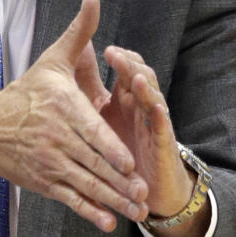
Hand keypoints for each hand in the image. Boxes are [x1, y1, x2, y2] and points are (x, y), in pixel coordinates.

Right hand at [0, 0, 149, 231]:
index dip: (109, 148)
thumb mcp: (53, 60)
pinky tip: (107, 223)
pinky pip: (70, 198)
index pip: (90, 131)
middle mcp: (56, 138)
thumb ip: (79, 33)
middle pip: (92, 162)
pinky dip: (88, 212)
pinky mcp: (44, 181)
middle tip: (143, 192)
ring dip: (111, 200)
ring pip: (85, 184)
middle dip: (119, 181)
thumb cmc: (27, 92)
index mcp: (63, 108)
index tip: (129, 161)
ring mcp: (50, 162)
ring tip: (135, 211)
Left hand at [101, 46, 195, 220]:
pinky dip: (160, 118)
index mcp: (127, 101)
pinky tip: (157, 109)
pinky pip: (162, 130)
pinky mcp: (162, 146)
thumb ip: (92, 96)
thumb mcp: (104, 122)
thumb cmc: (123, 151)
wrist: (150, 187)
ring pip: (153, 100)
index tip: (105, 49)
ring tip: (135, 78)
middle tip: (116, 55)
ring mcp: (155, 126)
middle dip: (129, 67)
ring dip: (145, 88)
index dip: (119, 60)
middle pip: (140, 80)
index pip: (127, 72)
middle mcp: (142, 109)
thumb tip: (73, 72)